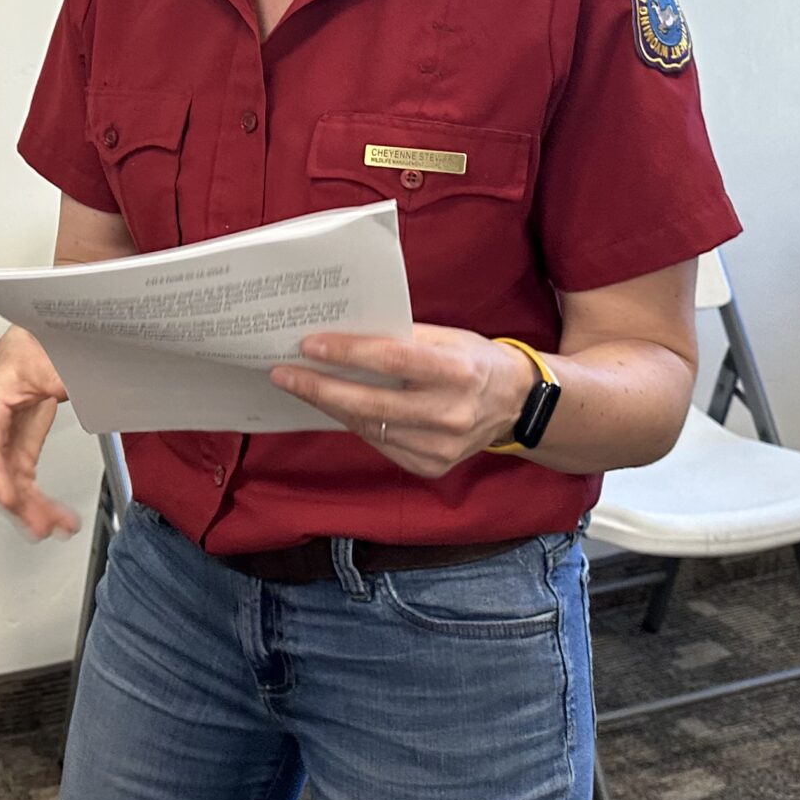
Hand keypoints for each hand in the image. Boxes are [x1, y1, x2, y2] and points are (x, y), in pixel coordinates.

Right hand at [0, 325, 81, 538]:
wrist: (45, 322)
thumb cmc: (35, 333)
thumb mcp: (51, 357)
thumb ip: (56, 377)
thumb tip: (61, 391)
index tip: (11, 500)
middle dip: (18, 503)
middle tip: (40, 526)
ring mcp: (10, 428)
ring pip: (11, 477)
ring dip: (29, 505)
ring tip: (55, 526)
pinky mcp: (24, 432)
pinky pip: (24, 470)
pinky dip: (36, 492)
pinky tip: (52, 510)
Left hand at [271, 326, 536, 479]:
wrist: (516, 404)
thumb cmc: (474, 360)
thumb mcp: (448, 337)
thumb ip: (402, 337)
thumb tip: (343, 333)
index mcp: (458, 371)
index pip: (391, 360)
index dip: (346, 353)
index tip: (308, 345)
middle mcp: (451, 413)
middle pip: (371, 403)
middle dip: (320, 387)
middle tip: (283, 373)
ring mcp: (441, 447)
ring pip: (370, 427)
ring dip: (330, 406)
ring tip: (300, 386)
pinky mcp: (432, 466)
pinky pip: (381, 443)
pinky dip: (357, 423)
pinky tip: (337, 407)